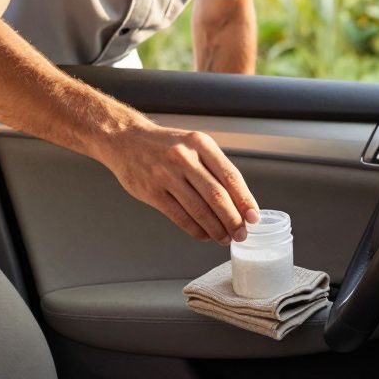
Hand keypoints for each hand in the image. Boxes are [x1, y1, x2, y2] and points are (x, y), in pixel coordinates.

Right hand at [94, 121, 258, 244]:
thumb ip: (214, 168)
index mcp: (200, 144)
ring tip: (224, 238)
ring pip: (199, 210)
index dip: (245, 200)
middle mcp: (184, 158)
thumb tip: (238, 201)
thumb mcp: (193, 144)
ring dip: (215, 229)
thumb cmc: (164, 145)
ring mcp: (166, 175)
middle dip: (233, 220)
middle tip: (241, 234)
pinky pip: (179, 216)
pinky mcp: (152, 192)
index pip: (230, 176)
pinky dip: (195, 230)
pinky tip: (203, 235)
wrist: (124, 139)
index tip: (253, 217)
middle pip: (217, 196)